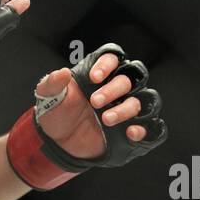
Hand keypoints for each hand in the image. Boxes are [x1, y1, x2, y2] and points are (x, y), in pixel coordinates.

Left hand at [33, 53, 150, 158]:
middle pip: (128, 79)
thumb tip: (63, 72)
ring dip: (126, 109)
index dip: (106, 65)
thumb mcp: (48, 97)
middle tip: (95, 102)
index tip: (93, 78)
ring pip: (142, 101)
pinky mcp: (132, 129)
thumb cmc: (57, 112)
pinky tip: (130, 132)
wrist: (59, 142)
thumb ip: (52, 84)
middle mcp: (117, 89)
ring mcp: (126, 108)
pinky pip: (151, 127)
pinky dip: (145, 129)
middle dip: (114, 89)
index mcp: (99, 74)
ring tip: (106, 119)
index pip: (112, 58)